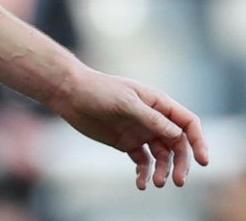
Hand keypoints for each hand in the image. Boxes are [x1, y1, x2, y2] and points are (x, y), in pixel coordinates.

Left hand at [50, 68, 209, 188]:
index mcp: (158, 104)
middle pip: (178, 144)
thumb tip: (178, 135)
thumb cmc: (98, 90)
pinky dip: (145, 172)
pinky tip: (141, 182)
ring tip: (156, 183)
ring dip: (163, 171)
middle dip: (181, 163)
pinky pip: (143, 161)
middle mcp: (154, 119)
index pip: (188, 123)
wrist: (70, 93)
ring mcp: (141, 132)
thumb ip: (151, 119)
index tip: (202, 161)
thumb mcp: (126, 102)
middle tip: (178, 181)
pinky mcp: (127, 143)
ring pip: (162, 156)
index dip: (198, 141)